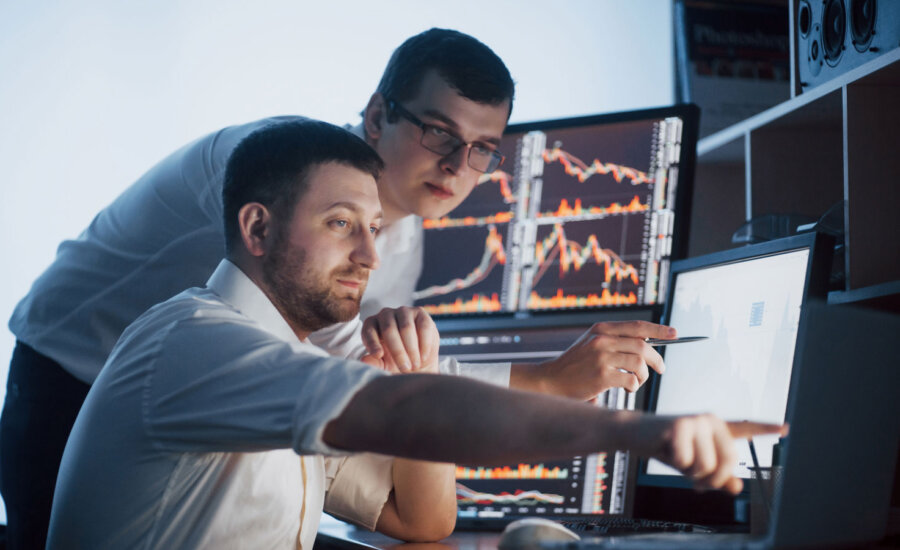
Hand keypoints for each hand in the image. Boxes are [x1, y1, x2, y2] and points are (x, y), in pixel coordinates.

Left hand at [359, 306, 438, 373]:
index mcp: (371, 325)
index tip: (378, 355)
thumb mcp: (384, 366)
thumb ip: (374, 363)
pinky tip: (423, 356)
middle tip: (405, 368)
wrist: (419, 360)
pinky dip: (424, 344)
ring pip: (406, 328)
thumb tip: (364, 360)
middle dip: (397, 351)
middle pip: (389, 329)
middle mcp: (385, 315)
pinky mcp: (420, 313)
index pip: (369, 331)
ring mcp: (403, 312)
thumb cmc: (397, 362)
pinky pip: (423, 327)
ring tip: (415, 365)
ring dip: (412, 349)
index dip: (373, 342)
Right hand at [524, 321, 674, 398]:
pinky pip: (630, 380)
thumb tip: (649, 344)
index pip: (637, 326)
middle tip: (661, 368)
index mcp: (601, 329)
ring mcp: (601, 357)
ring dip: (644, 376)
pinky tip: (628, 388)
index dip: (659, 330)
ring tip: (637, 382)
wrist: (551, 380)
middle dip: (657, 359)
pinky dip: (634, 386)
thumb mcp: (592, 344)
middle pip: (643, 346)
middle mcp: (602, 339)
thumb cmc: (576, 365)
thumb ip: (615, 340)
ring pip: (639, 364)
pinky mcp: (601, 376)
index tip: (674, 334)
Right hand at [635, 414, 787, 493]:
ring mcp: (696, 421)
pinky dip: (675, 463)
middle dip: (711, 479)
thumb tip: (737, 488)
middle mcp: (711, 420)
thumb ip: (717, 476)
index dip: (767, 428)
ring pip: (706, 465)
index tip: (787, 428)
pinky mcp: (680, 425)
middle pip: (728, 462)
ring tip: (678, 460)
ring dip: (690, 472)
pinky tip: (665, 449)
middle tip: (696, 481)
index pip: (746, 428)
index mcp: (717, 429)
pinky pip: (686, 461)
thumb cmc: (667, 447)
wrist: (635, 433)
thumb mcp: (694, 464)